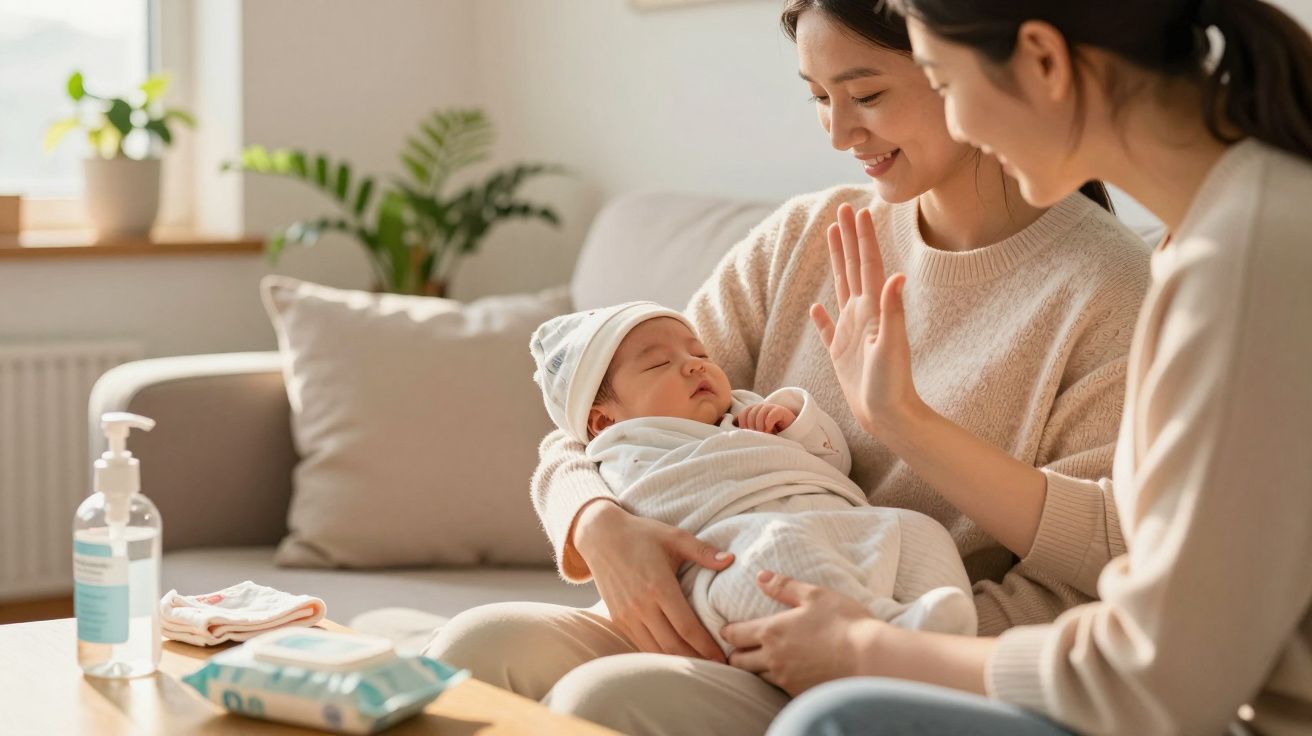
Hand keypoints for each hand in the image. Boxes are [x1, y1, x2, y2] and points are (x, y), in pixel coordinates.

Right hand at [573, 500, 734, 662]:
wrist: (601, 536)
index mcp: (659, 586)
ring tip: (699, 666)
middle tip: (717, 668)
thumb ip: (703, 551)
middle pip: (672, 646)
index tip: (723, 657)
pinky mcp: (617, 619)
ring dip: (677, 661)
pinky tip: (675, 656)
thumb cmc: (641, 535)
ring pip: (655, 650)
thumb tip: (731, 560)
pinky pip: (641, 644)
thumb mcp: (674, 537)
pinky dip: (659, 654)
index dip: (707, 646)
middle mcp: (641, 606)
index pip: (687, 627)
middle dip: (697, 660)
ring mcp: (626, 615)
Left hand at [721, 570, 883, 695]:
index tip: (726, 630)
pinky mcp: (799, 693)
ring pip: (756, 677)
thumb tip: (761, 577)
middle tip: (738, 648)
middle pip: (739, 662)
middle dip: (735, 654)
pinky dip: (775, 680)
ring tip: (759, 661)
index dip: (727, 632)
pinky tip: (784, 674)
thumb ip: (784, 586)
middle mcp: (773, 659)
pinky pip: (778, 688)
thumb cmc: (844, 622)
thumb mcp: (815, 595)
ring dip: (754, 669)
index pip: (735, 635)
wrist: (870, 659)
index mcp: (771, 632)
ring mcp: (786, 680)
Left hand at [735, 403, 796, 433]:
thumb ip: (745, 429)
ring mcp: (771, 408)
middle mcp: (761, 407)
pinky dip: (768, 422)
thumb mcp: (755, 432)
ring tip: (764, 433)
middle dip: (752, 426)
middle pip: (751, 413)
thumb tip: (731, 428)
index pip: (743, 413)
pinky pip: (772, 413)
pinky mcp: (781, 411)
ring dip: (760, 425)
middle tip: (757, 435)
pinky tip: (769, 429)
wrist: (789, 431)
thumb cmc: (770, 433)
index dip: (743, 424)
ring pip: (760, 412)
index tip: (748, 434)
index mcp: (753, 411)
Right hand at [810, 203, 922, 437]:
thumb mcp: (891, 345)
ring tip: (831, 239)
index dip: (862, 238)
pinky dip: (821, 317)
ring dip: (836, 262)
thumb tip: (896, 276)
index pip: (867, 265)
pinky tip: (816, 307)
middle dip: (848, 238)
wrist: (889, 416)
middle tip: (842, 209)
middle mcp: (863, 315)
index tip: (857, 211)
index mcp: (873, 310)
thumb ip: (892, 310)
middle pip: (852, 268)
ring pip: (840, 288)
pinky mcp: (841, 353)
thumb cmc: (892, 383)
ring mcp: (851, 333)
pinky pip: (828, 330)